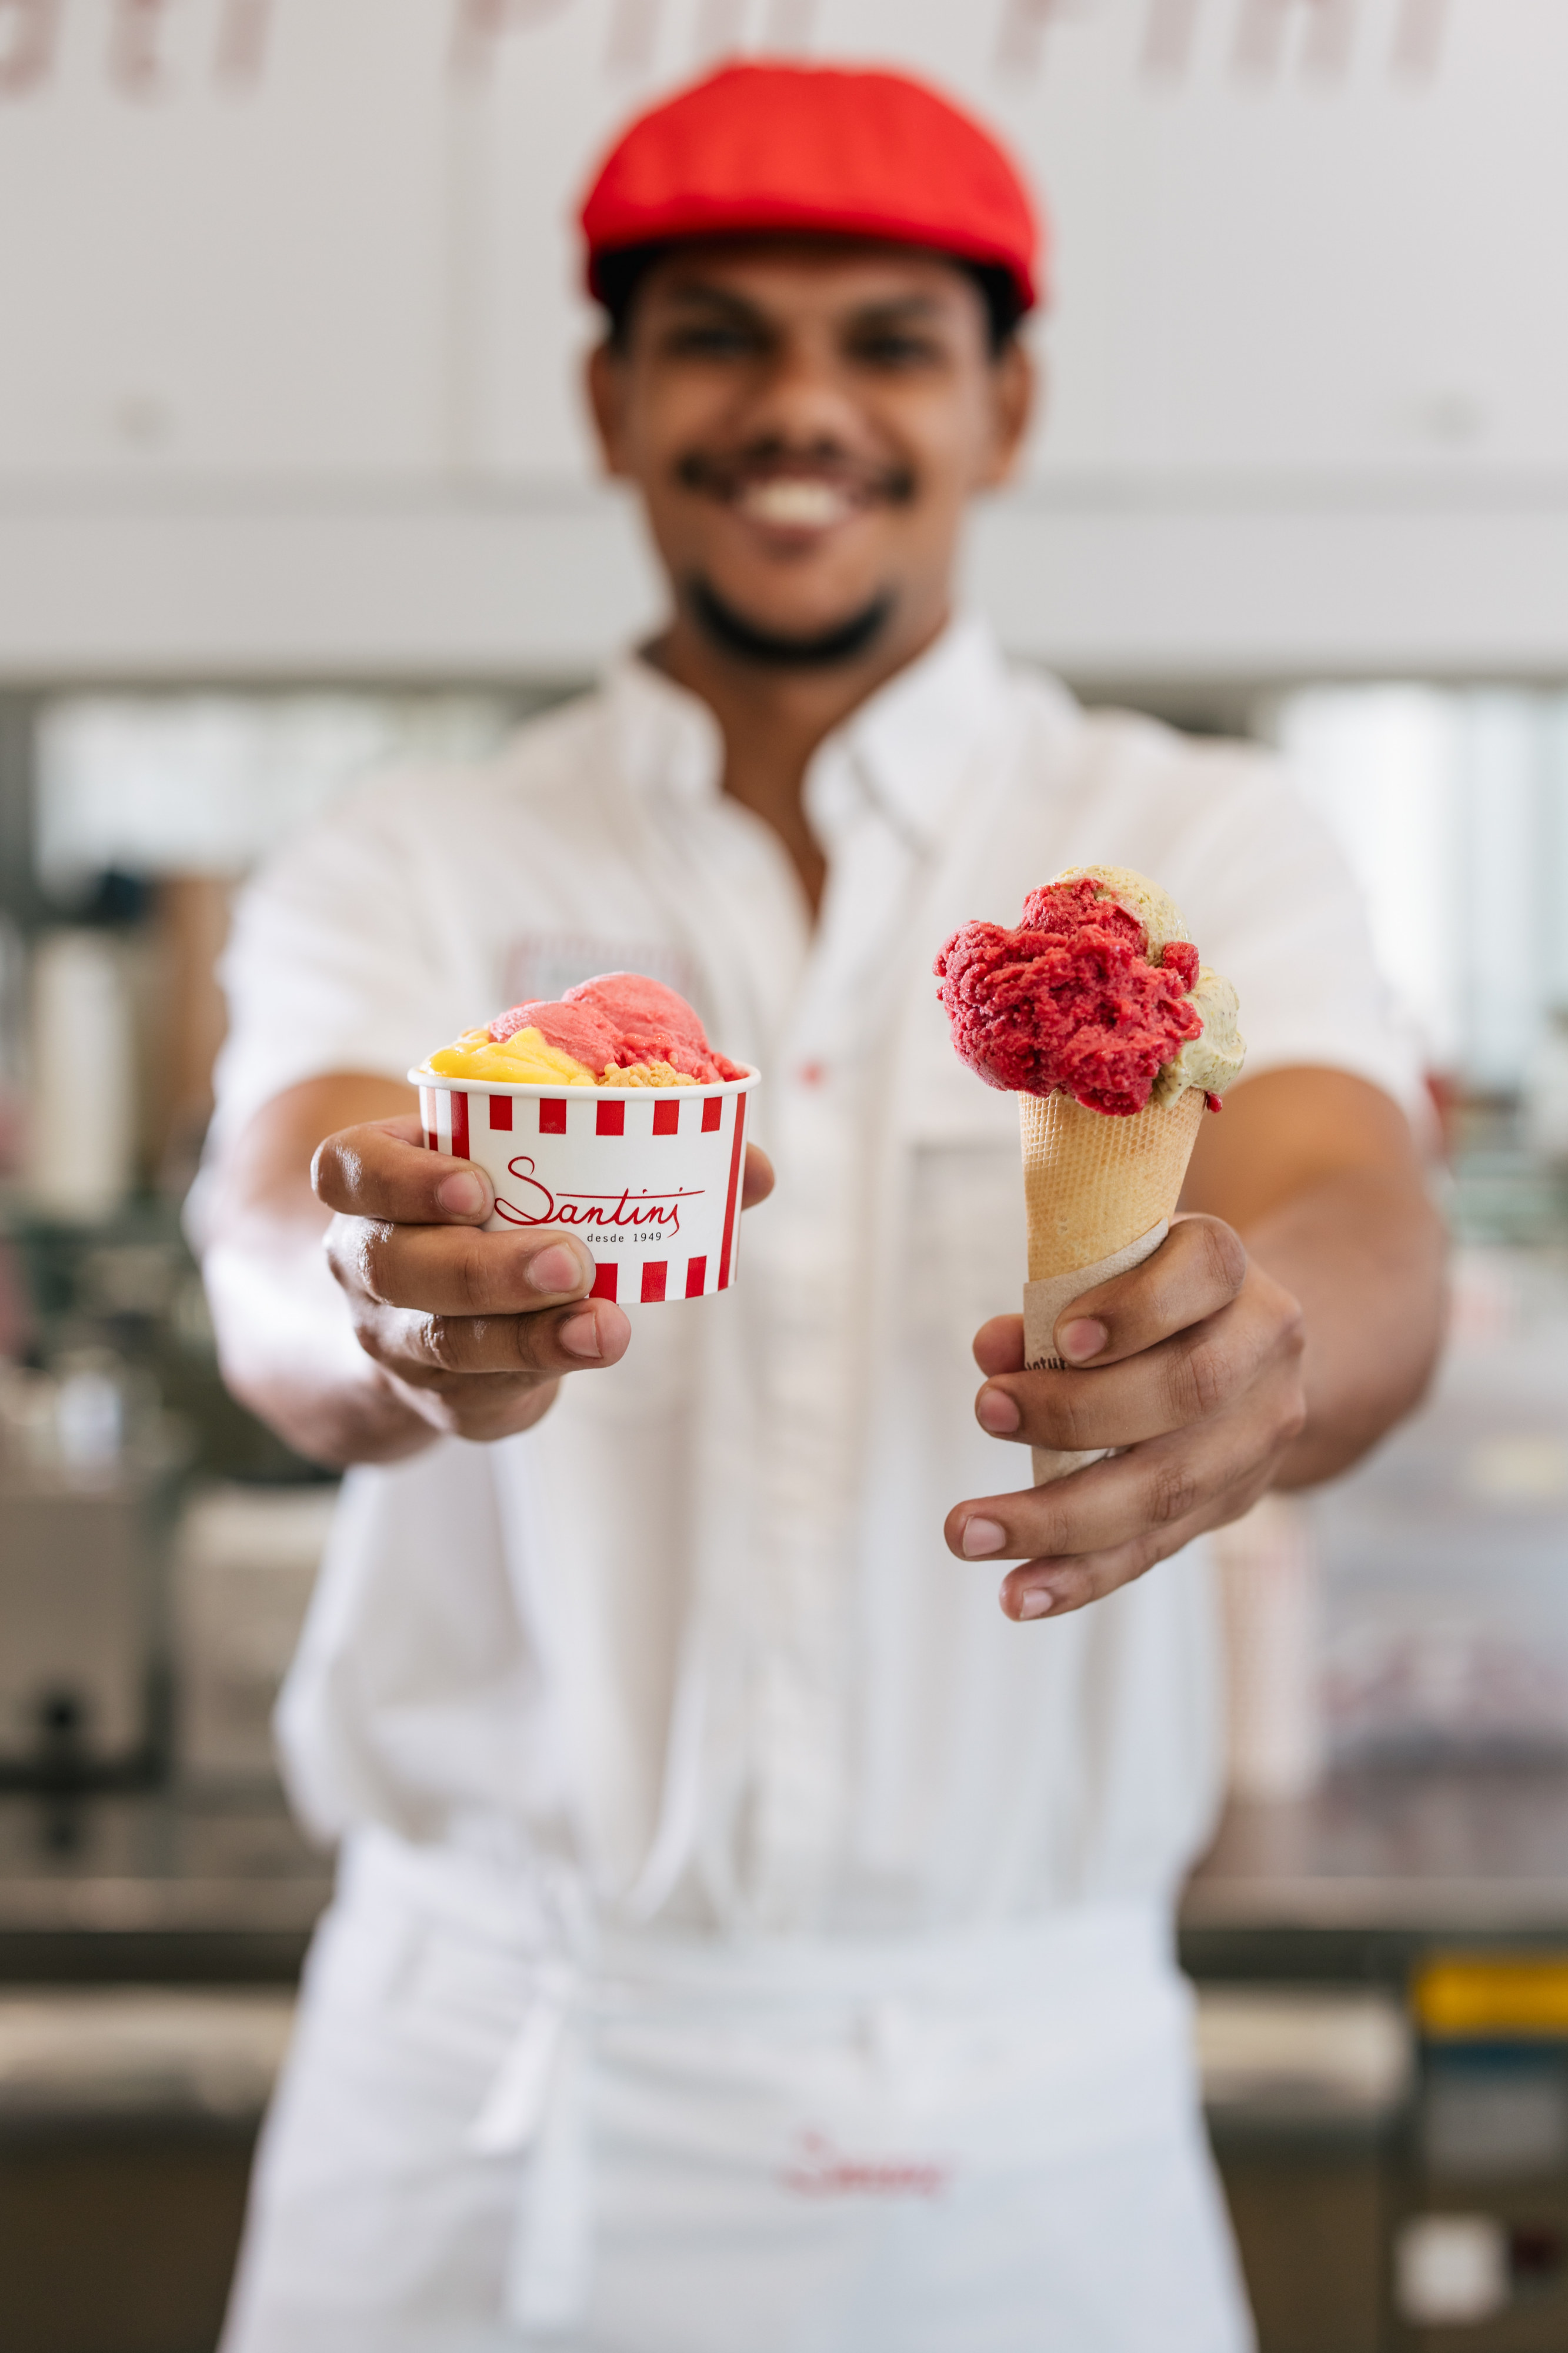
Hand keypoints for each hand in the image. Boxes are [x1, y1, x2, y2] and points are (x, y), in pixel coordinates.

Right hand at [313, 1112, 773, 1445]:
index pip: (350, 1172)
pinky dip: (543, 1370)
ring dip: (526, 1335)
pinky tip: (595, 1346)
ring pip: (444, 1344)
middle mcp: (369, 1264)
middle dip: (484, 1269)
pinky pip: (484, 1392)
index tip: (478, 1184)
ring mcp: (397, 1340)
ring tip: (604, 1324)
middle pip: (398, 1268)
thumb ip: (629, 1151)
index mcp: (371, 1186)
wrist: (423, 1316)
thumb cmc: (490, 1215)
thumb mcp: (520, 1166)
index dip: (403, 1180)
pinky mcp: (446, 1398)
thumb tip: (752, 1167)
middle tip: (569, 1260)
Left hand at [944, 1216, 1306, 1622]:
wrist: (1243, 1344)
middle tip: (985, 1413)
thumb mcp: (1107, 1273)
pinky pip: (1155, 1548)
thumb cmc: (1144, 1294)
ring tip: (972, 1534)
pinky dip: (1080, 1577)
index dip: (1138, 1309)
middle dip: (1076, 1413)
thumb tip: (992, 1350)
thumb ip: (1050, 1300)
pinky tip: (1019, 1595)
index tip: (1065, 1335)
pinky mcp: (1232, 1502)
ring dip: (1060, 1520)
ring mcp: (1258, 1434)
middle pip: (1185, 1390)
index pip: (1204, 1276)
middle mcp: (1264, 1348)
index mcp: (1228, 1270)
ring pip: (1169, 1487)